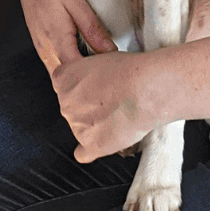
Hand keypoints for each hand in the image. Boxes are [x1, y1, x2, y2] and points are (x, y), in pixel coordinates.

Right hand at [15, 0, 112, 76]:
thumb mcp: (76, 2)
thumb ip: (92, 29)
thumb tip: (110, 51)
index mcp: (55, 38)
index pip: (74, 73)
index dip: (92, 78)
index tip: (110, 75)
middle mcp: (44, 47)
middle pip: (64, 79)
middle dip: (84, 81)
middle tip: (107, 74)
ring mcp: (39, 47)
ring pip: (58, 74)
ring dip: (75, 75)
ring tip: (98, 68)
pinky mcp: (39, 43)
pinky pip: (54, 63)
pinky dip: (68, 66)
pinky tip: (83, 58)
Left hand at [52, 48, 161, 162]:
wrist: (146, 90)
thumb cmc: (129, 72)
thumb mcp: (99, 57)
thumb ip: (85, 70)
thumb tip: (87, 77)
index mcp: (63, 78)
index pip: (63, 84)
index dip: (82, 86)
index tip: (94, 87)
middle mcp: (65, 103)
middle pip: (71, 106)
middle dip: (88, 105)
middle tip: (110, 101)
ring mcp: (76, 125)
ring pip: (80, 127)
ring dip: (95, 124)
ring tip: (118, 115)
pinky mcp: (91, 144)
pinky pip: (83, 153)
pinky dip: (92, 148)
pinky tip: (103, 141)